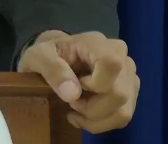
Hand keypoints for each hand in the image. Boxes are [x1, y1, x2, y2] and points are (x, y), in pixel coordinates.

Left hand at [17, 30, 138, 133]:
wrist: (56, 56)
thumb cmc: (47, 54)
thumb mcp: (38, 56)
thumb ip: (52, 70)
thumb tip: (72, 94)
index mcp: (98, 43)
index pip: (112, 64)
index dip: (95, 83)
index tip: (76, 85)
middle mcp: (121, 57)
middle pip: (119, 94)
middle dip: (91, 108)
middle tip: (70, 102)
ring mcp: (128, 76)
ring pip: (123, 111)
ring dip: (96, 119)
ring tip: (75, 110)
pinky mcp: (129, 92)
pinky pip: (122, 117)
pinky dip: (101, 123)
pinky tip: (83, 115)